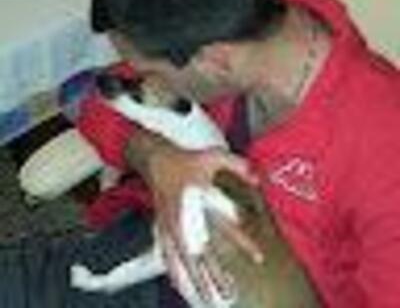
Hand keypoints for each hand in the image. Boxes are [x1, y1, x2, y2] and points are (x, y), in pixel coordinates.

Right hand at [130, 137, 262, 303]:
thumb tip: (258, 177)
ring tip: (207, 297)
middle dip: (214, 275)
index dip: (243, 241)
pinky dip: (174, 270)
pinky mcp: (163, 227)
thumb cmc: (186, 160)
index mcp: (198, 199)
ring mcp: (171, 224)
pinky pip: (167, 253)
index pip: (225, 223)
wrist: (156, 160)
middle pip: (200, 250)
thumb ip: (238, 165)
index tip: (259, 256)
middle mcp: (184, 215)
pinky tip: (179, 284)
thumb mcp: (214, 155)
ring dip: (194, 279)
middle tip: (229, 293)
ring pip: (183, 257)